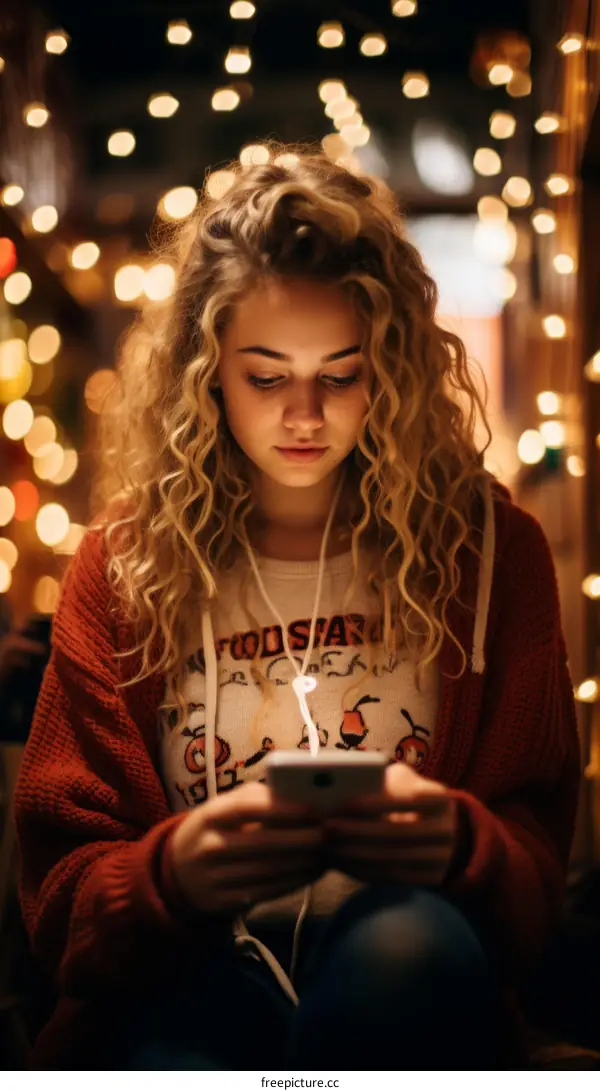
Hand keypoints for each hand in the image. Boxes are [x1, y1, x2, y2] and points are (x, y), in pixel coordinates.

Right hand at [169, 782, 325, 916]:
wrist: (177, 871)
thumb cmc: (215, 829)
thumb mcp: (223, 808)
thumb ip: (256, 799)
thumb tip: (300, 795)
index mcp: (211, 815)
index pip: (248, 808)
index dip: (283, 809)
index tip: (313, 810)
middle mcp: (210, 846)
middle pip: (263, 843)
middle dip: (302, 839)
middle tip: (329, 833)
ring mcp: (215, 877)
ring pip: (270, 870)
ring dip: (304, 862)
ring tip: (327, 853)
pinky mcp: (224, 902)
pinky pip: (267, 891)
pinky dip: (295, 881)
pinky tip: (312, 872)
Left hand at [323, 762, 458, 887]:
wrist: (443, 829)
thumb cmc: (408, 794)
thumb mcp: (403, 780)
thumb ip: (381, 780)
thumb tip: (345, 788)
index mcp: (441, 799)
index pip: (405, 801)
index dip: (373, 804)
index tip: (343, 805)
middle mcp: (447, 831)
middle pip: (396, 834)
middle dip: (357, 832)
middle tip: (326, 827)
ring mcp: (441, 860)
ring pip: (391, 860)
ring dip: (354, 855)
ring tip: (327, 846)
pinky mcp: (428, 881)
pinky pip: (390, 878)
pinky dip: (361, 871)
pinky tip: (339, 862)